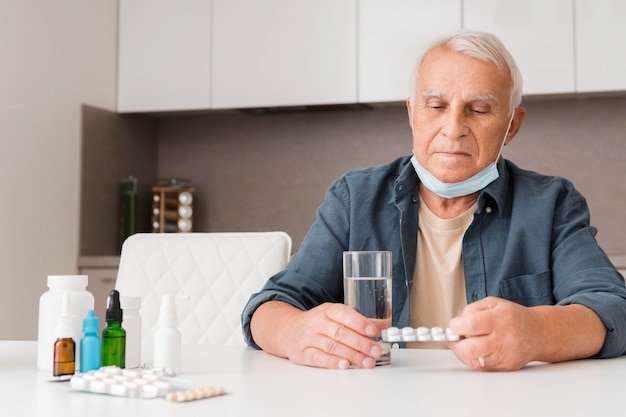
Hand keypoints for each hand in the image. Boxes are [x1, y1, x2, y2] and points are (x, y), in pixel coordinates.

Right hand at [252, 301, 382, 368]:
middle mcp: (317, 322)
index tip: (373, 331)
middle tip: (376, 351)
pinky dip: (332, 362)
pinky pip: (318, 357)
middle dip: (361, 343)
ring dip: (352, 355)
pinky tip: (344, 365)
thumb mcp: (334, 316)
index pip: (343, 314)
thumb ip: (357, 322)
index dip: (359, 322)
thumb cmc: (317, 324)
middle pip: (340, 332)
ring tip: (367, 362)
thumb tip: (385, 327)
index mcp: (327, 310)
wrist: (287, 330)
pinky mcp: (302, 353)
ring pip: (332, 346)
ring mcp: (308, 338)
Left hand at [447, 297, 538, 370]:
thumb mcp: (493, 303)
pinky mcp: (505, 367)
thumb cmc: (514, 317)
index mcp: (499, 319)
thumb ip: (472, 309)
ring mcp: (504, 355)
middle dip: (455, 343)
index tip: (454, 325)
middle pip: (470, 348)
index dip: (456, 326)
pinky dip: (473, 359)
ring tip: (465, 343)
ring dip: (463, 352)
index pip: (471, 325)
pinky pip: (481, 367)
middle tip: (455, 337)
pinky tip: (475, 350)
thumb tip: (457, 323)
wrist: (538, 333)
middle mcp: (503, 339)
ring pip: (474, 360)